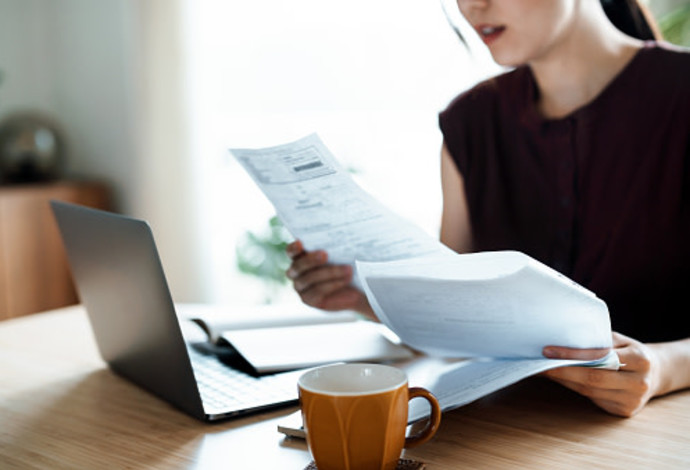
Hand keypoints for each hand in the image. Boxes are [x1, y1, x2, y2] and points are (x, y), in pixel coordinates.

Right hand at [285, 240, 373, 317]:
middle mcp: (296, 272)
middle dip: (311, 260)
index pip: (291, 251)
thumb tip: (341, 235)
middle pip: (298, 266)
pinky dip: (333, 284)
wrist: (357, 287)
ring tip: (348, 269)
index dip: (293, 248)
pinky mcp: (309, 300)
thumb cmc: (347, 264)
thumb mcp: (341, 252)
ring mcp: (301, 288)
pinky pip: (318, 291)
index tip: (300, 243)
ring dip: (330, 272)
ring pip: (309, 279)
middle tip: (325, 254)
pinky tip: (346, 279)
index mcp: (299, 257)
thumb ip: (334, 246)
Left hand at [542, 332, 660, 416]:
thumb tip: (561, 339)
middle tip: (538, 363)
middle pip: (592, 379)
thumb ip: (598, 341)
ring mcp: (632, 400)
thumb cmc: (629, 351)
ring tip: (544, 371)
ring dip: (564, 381)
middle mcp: (639, 383)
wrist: (654, 374)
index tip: (548, 351)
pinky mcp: (623, 412)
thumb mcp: (619, 340)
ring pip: (589, 391)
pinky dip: (574, 388)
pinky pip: (593, 400)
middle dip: (562, 371)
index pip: (600, 358)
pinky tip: (561, 380)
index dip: (572, 356)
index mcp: (640, 359)